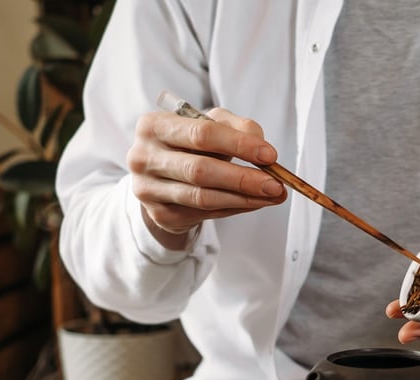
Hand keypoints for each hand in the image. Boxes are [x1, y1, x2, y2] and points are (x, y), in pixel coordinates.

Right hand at [127, 107, 287, 247]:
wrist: (162, 176)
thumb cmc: (190, 144)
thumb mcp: (211, 125)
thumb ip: (237, 127)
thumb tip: (263, 146)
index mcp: (153, 125)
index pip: (201, 133)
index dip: (238, 145)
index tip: (270, 156)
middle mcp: (143, 157)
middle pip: (200, 169)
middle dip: (243, 178)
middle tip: (276, 184)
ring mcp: (147, 189)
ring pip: (203, 197)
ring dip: (243, 198)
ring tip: (273, 196)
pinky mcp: (159, 214)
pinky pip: (204, 213)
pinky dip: (233, 209)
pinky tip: (254, 203)